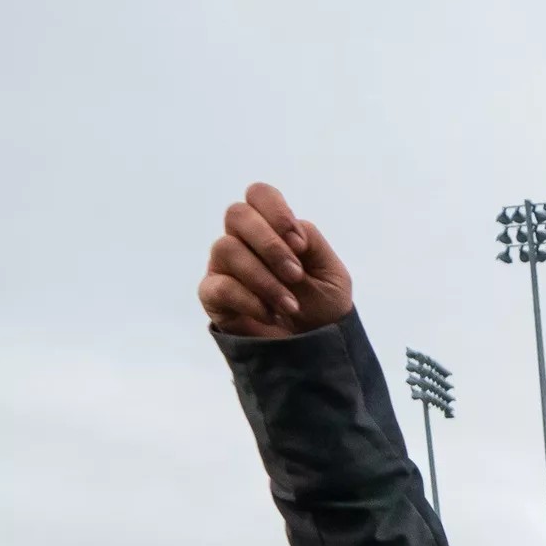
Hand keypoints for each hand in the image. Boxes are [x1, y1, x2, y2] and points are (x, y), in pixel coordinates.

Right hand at [197, 184, 353, 338]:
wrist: (314, 350)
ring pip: (226, 248)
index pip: (259, 195)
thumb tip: (291, 231)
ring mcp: (225, 266)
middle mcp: (244, 241)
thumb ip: (313, 244)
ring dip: (265, 278)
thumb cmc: (324, 308)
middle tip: (295, 275)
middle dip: (270, 244)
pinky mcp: (213, 295)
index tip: (300, 244)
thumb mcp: (332, 274)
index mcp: (274, 230)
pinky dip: (249, 299)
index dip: (276, 212)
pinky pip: (219, 285)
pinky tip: (270, 314)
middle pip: (236, 214)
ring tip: (290, 306)